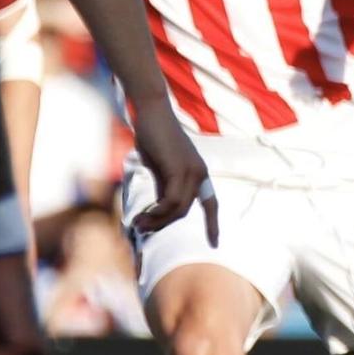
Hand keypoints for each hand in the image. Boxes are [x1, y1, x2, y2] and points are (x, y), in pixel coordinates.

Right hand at [131, 95, 218, 242]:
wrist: (151, 110)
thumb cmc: (153, 135)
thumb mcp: (160, 166)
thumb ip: (164, 186)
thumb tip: (161, 209)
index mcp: (199, 173)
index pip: (211, 204)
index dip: (213, 224)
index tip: (215, 244)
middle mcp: (200, 173)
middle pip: (185, 211)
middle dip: (163, 224)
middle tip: (142, 228)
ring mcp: (191, 171)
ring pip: (178, 208)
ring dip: (157, 220)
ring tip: (138, 224)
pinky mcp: (179, 169)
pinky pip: (171, 200)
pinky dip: (157, 211)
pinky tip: (144, 214)